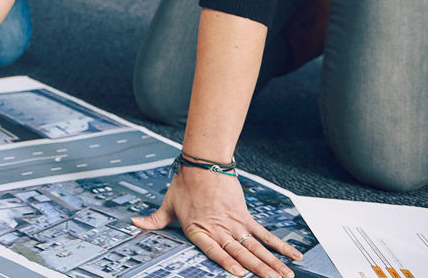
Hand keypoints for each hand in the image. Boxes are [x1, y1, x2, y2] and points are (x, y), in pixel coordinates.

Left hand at [132, 167, 301, 277]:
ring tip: (285, 276)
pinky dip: (280, 245)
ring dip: (272, 263)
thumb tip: (134, 223)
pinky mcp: (245, 216)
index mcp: (199, 229)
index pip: (214, 250)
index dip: (227, 261)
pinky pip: (265, 234)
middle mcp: (219, 228)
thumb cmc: (184, 183)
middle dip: (259, 270)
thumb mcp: (167, 204)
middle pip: (241, 252)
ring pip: (256, 247)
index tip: (239, 274)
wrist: (202, 162)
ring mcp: (235, 223)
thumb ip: (154, 219)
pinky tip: (293, 255)